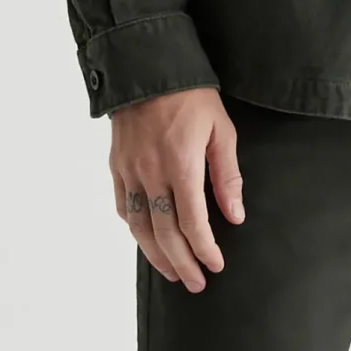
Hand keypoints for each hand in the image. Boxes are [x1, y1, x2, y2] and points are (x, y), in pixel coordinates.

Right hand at [106, 86, 242, 290]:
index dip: (205, 250)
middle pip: (165, 234)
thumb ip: (227, 176)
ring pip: (139, 227)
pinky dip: (134, 229)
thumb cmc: (191, 97)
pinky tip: (147, 240)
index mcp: (180, 166)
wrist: (147, 67)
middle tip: (195, 283)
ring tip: (171, 272)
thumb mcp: (221, 131)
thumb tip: (235, 215)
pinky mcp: (116, 166)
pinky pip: (122, 207)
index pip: (193, 223)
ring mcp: (129, 172)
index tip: (216, 266)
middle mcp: (151, 174)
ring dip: (156, 255)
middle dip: (182, 264)